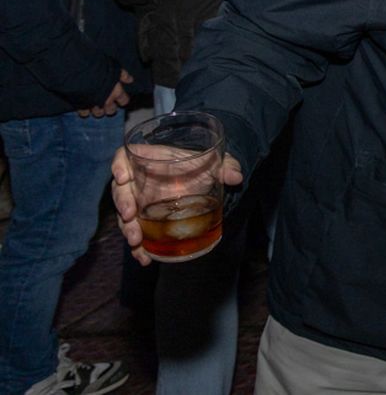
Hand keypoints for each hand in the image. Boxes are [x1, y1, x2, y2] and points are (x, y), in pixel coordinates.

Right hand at [79, 69, 133, 117]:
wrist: (80, 71)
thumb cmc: (98, 68)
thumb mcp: (114, 68)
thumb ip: (123, 75)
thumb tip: (130, 80)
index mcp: (116, 92)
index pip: (124, 101)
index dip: (123, 99)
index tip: (121, 97)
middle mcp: (106, 101)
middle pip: (111, 110)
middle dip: (110, 107)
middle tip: (107, 102)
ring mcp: (94, 105)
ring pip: (98, 113)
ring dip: (98, 109)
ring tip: (96, 104)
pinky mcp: (81, 106)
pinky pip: (84, 113)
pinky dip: (84, 110)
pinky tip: (84, 105)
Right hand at [111, 146, 243, 265]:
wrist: (203, 185)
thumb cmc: (202, 168)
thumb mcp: (215, 164)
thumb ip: (226, 165)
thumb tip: (236, 177)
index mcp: (150, 161)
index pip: (123, 158)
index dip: (119, 166)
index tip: (123, 177)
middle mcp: (139, 182)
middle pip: (120, 191)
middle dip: (123, 204)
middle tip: (130, 217)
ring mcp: (139, 203)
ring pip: (124, 216)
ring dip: (127, 229)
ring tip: (136, 242)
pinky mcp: (144, 221)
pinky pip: (136, 233)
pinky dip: (138, 247)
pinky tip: (145, 258)